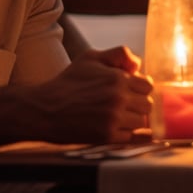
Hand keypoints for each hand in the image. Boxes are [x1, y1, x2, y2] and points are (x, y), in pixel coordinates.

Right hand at [0, 46, 152, 144]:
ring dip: (132, 120)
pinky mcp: (107, 136)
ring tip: (116, 117)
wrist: (45, 109)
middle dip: (137, 104)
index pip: (148, 86)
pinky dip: (127, 134)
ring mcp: (114, 119)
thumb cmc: (68, 82)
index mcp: (117, 78)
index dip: (139, 88)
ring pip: (142, 122)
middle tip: (122, 106)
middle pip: (148, 105)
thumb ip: (118, 54)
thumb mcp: (90, 58)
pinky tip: (116, 129)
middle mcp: (119, 98)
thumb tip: (139, 65)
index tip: (129, 93)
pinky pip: (132, 137)